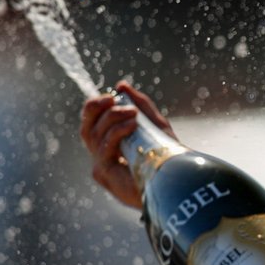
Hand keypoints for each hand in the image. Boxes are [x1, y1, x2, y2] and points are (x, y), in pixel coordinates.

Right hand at [79, 81, 176, 208]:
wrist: (177, 180)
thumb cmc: (166, 156)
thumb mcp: (153, 124)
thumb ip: (139, 105)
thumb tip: (121, 85)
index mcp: (110, 143)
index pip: (91, 122)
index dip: (95, 106)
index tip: (111, 96)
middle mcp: (102, 155)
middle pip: (87, 128)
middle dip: (97, 109)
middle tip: (115, 100)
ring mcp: (101, 165)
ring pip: (94, 136)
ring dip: (112, 119)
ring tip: (132, 113)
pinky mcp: (105, 174)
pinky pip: (104, 149)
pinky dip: (117, 133)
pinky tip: (131, 125)